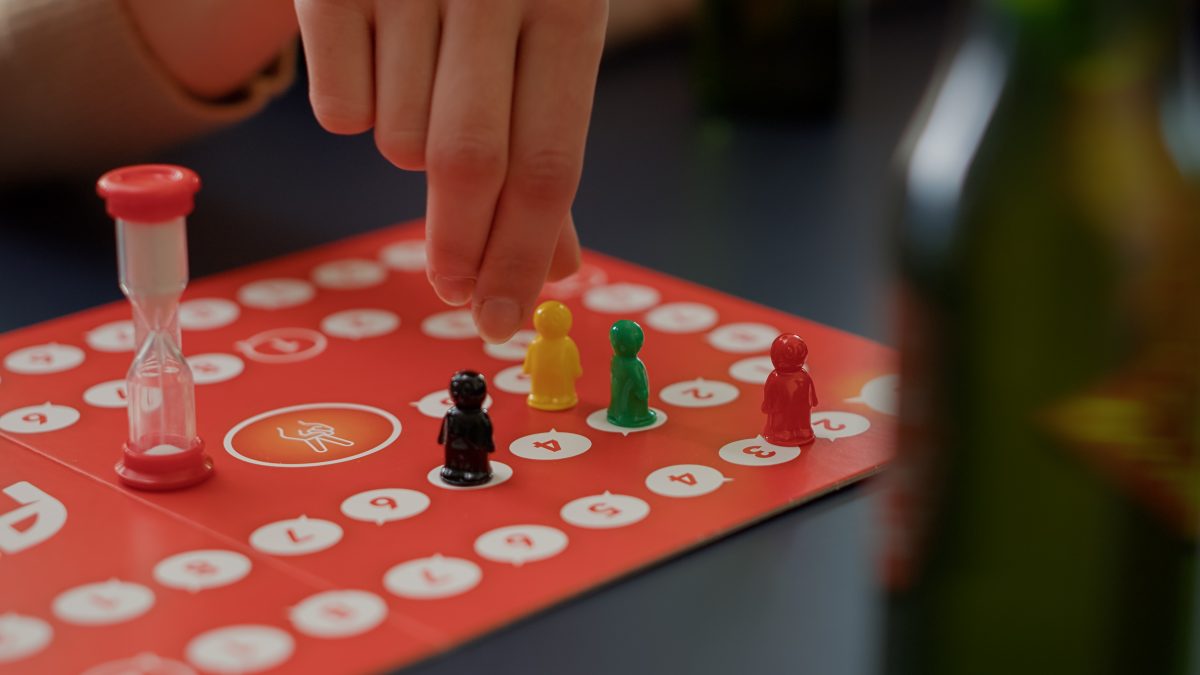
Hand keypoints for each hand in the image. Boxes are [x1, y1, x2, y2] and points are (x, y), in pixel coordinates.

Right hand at [295, 0, 606, 342]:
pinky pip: (336, 108)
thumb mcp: (544, 39)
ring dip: (408, 149)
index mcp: (566, 5)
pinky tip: (374, 59)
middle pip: (469, 164)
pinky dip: (353, 109)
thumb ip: (544, 148)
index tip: (501, 319)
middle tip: (456, 289)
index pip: (547, 162)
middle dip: (460, 246)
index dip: (521, 255)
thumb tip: (554, 268)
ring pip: (397, 141)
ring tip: (421, 90)